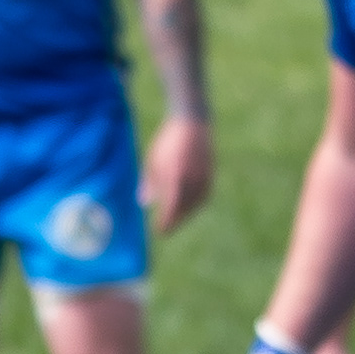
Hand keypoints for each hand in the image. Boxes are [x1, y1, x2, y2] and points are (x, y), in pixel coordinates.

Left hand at [143, 114, 213, 231]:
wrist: (192, 121)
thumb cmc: (167, 142)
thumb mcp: (152, 160)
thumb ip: (149, 183)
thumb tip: (144, 204)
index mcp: (175, 178)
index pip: (171, 209)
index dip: (166, 223)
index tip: (159, 232)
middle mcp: (191, 180)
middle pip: (184, 209)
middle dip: (175, 221)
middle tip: (166, 228)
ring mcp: (203, 177)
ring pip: (196, 204)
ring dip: (186, 214)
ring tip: (176, 218)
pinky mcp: (211, 174)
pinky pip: (204, 195)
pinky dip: (196, 204)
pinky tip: (188, 205)